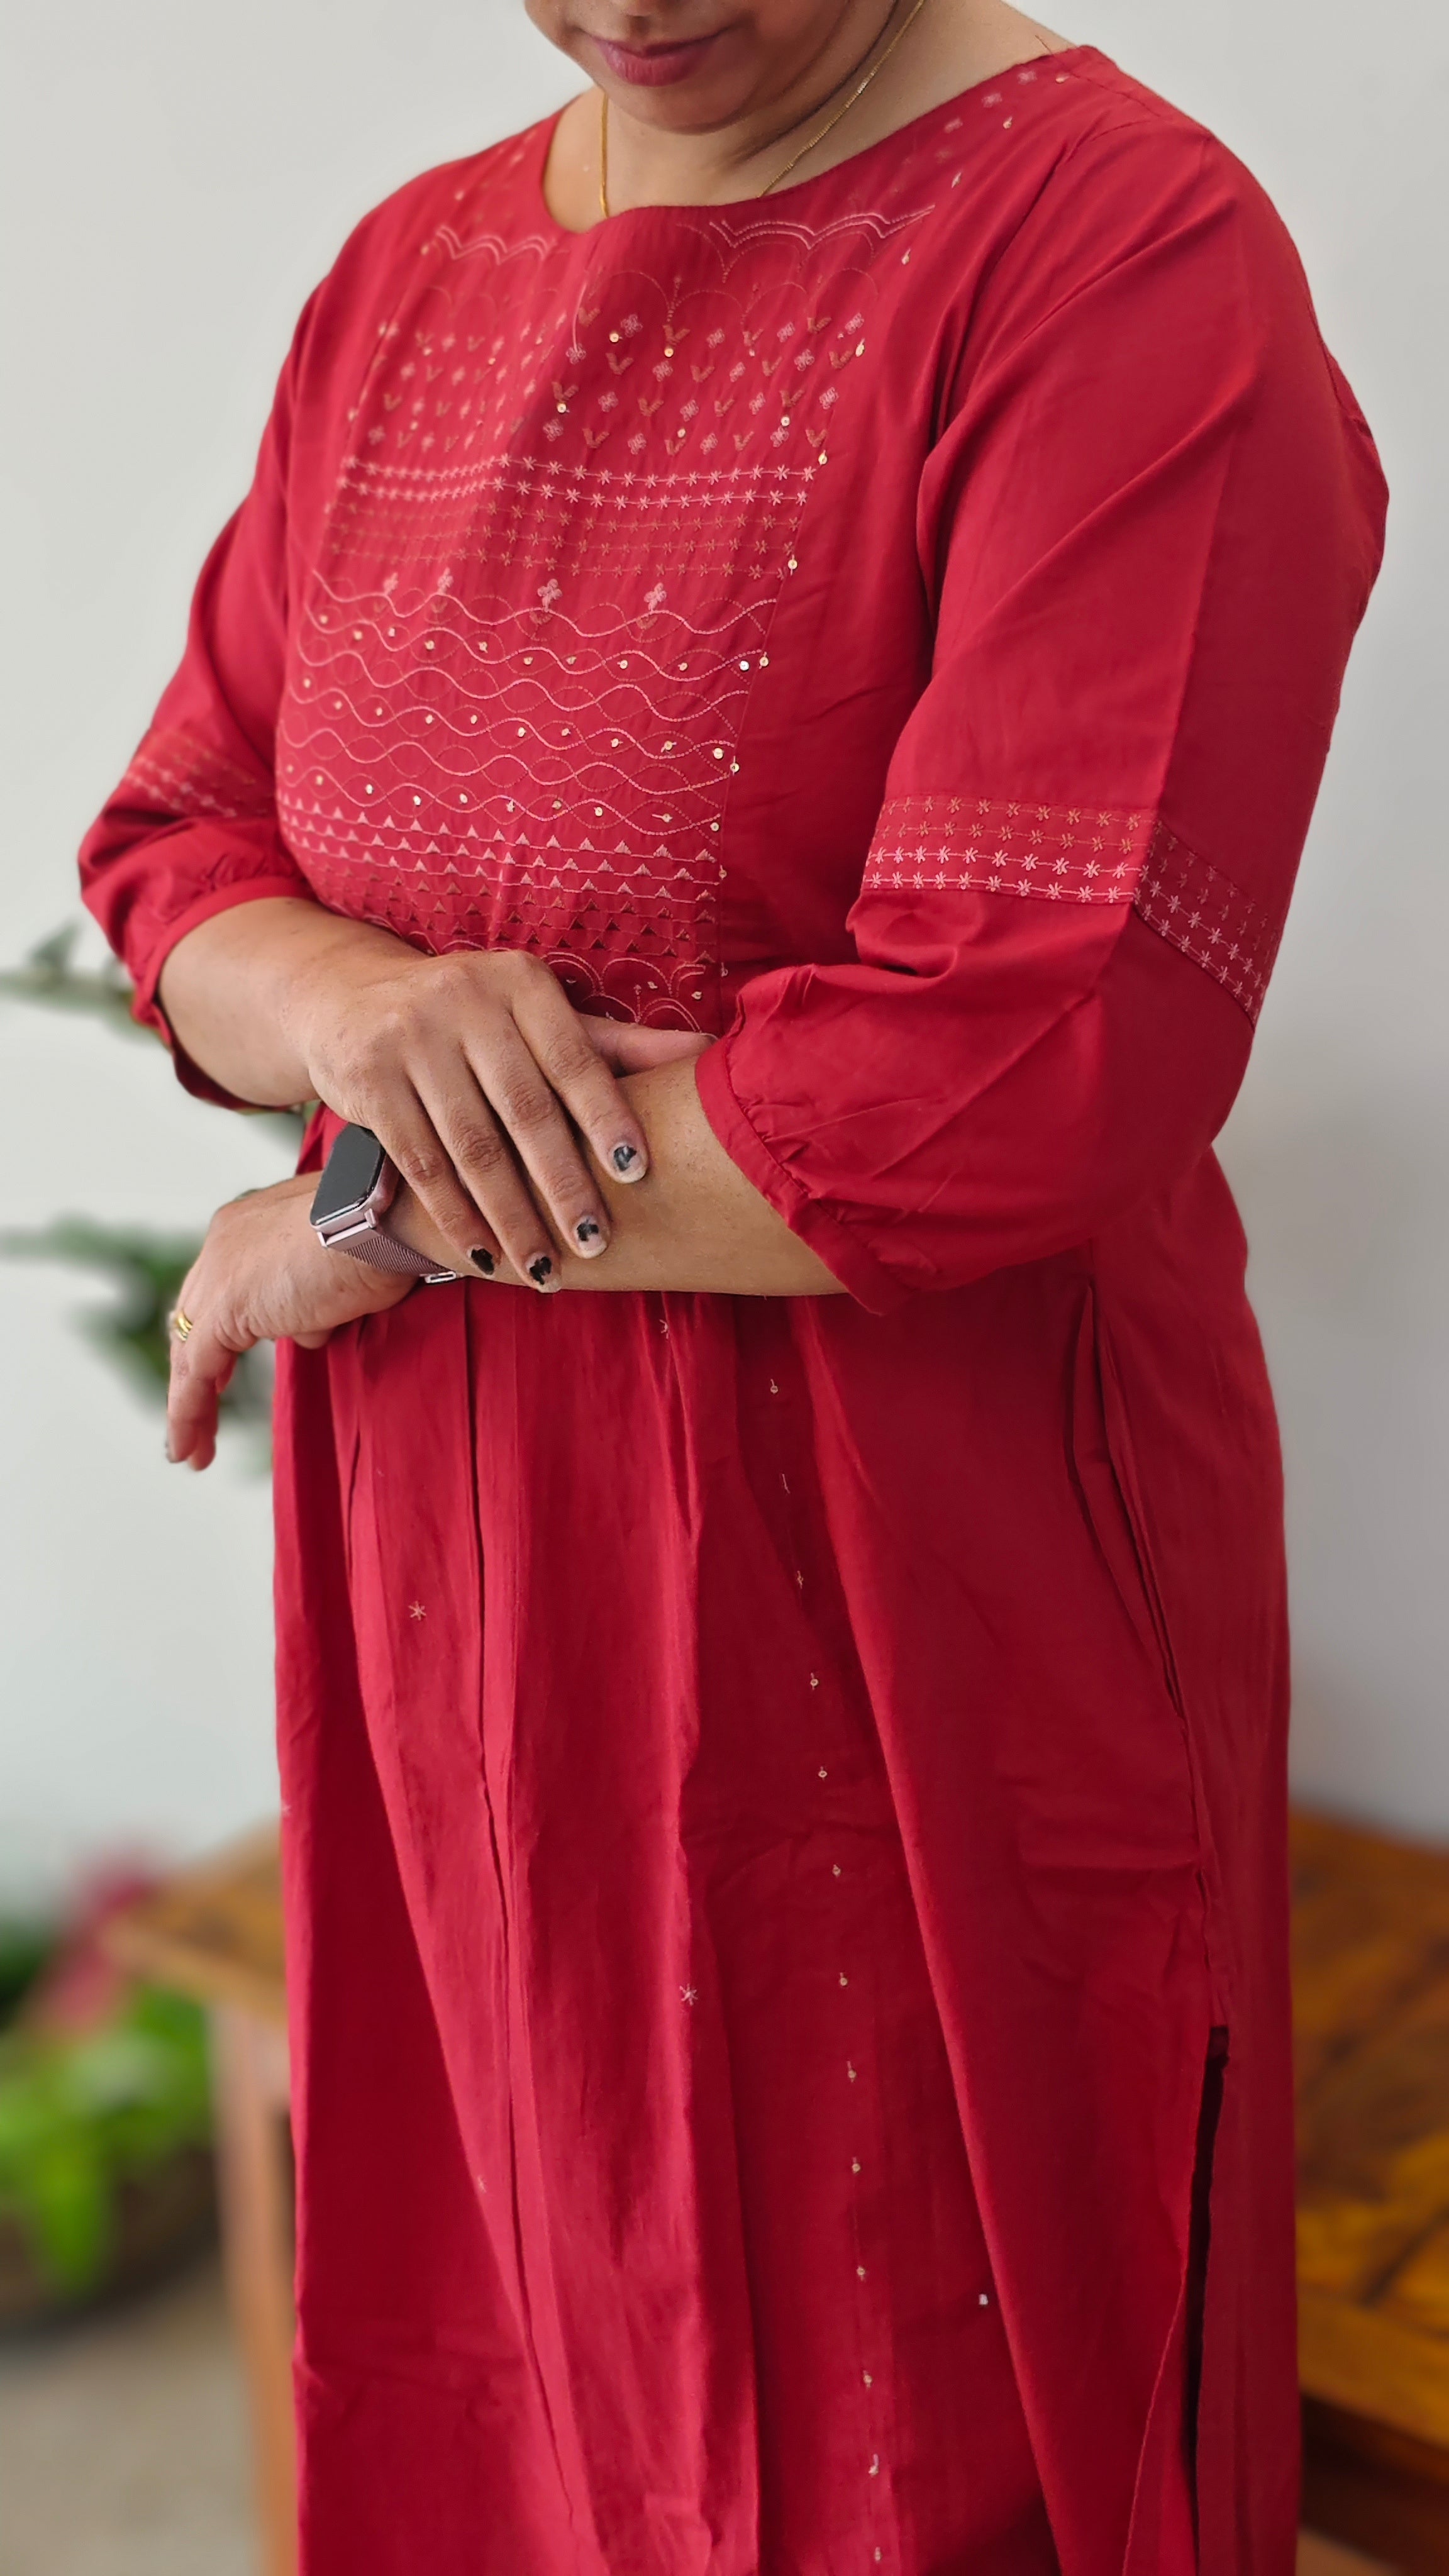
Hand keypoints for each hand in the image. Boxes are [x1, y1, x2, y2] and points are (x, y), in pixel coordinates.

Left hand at [166, 1175, 409, 1471]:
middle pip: (194, 1318)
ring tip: (190, 1449)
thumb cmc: (385, 1229)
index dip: (217, 1332)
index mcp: (251, 1224)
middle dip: (195, 1370)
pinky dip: (189, 1412)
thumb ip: (319, 1292)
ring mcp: (221, 1274)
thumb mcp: (345, 1261)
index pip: (220, 1285)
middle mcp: (225, 1243)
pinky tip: (190, 1448)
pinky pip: (197, 1372)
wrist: (383, 1215)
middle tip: (195, 1414)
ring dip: (190, 1404)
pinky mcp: (226, 1310)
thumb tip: (313, 1324)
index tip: (221, 1370)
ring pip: (191, 1351)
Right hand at [284, 940, 709, 1286]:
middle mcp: (464, 1000)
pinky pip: (420, 1163)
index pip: (574, 1058)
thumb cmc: (470, 1017)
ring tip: (545, 1271)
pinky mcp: (367, 1080)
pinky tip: (484, 1258)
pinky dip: (455, 1218)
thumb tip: (710, 1055)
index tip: (637, 1172)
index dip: (607, 1117)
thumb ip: (615, 1045)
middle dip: (563, 1185)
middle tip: (596, 1243)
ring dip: (511, 1218)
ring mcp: (409, 1039)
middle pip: (525, 1110)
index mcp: (520, 982)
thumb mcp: (536, 1015)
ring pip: (471, 1146)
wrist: (348, 996)